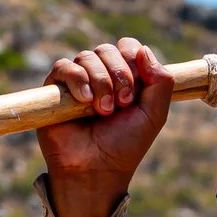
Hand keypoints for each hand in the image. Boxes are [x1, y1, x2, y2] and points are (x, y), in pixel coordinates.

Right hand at [36, 38, 173, 214]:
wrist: (96, 170)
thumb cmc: (124, 146)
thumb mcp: (154, 115)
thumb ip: (161, 82)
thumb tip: (143, 50)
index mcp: (124, 78)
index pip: (127, 47)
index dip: (132, 59)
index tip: (135, 90)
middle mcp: (100, 76)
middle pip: (107, 49)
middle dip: (118, 75)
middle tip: (121, 105)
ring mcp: (77, 82)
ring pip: (86, 56)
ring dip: (100, 82)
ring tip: (103, 111)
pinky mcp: (55, 89)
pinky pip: (64, 67)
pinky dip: (77, 80)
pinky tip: (85, 102)